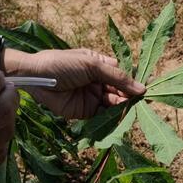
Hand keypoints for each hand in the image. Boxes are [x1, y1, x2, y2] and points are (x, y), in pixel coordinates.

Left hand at [14, 49, 145, 118]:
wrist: (36, 78)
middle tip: (141, 104)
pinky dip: (112, 118)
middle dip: (130, 97)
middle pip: (121, 92)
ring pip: (114, 105)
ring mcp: (92, 97)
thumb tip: (142, 88)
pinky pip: (102, 116)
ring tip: (131, 110)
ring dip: (123, 108)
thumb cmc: (62, 64)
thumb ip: (117, 77)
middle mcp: (98, 82)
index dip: (134, 84)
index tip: (147, 91)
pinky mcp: (85, 112)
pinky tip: (120, 118)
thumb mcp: (92, 65)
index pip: (123, 76)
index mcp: (101, 66)